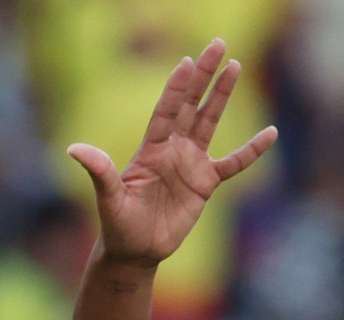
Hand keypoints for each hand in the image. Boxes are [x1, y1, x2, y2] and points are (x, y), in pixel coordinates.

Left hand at [67, 40, 276, 267]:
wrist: (135, 251)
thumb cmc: (118, 225)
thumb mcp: (109, 198)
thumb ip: (99, 171)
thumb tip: (73, 149)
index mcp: (150, 150)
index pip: (166, 111)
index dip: (176, 88)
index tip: (187, 62)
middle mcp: (172, 150)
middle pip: (190, 106)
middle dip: (204, 76)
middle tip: (217, 45)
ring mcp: (190, 164)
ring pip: (210, 123)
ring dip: (222, 96)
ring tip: (236, 66)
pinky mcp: (205, 184)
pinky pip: (233, 163)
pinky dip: (251, 150)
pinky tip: (270, 133)